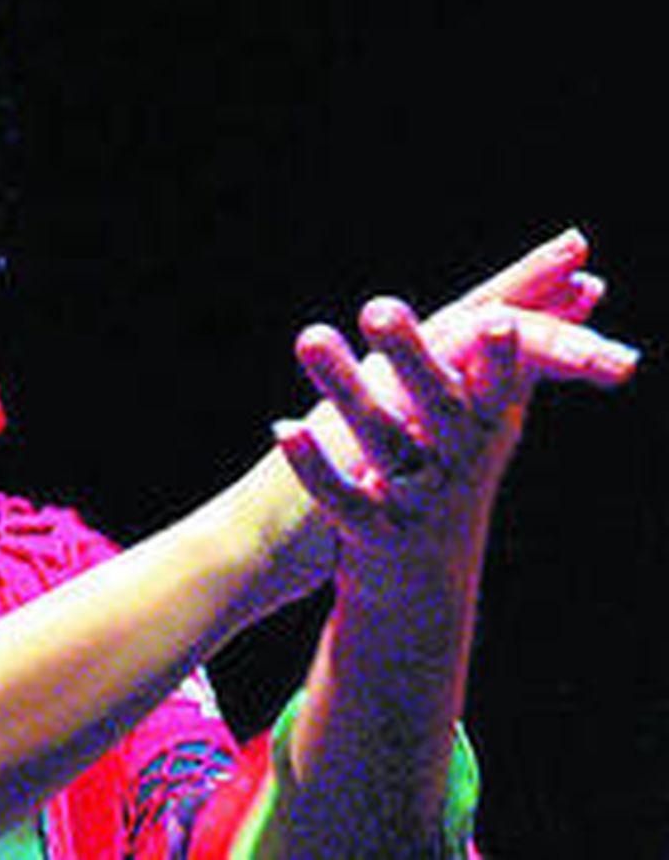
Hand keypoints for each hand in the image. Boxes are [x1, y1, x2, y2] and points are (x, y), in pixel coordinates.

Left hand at [272, 230, 638, 586]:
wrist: (423, 586)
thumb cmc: (453, 475)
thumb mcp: (489, 418)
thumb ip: (515, 352)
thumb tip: (587, 282)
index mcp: (485, 429)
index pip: (497, 385)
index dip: (500, 358)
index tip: (495, 320)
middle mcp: (459, 463)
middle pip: (439, 408)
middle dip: (413, 357)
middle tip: (380, 307)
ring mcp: (417, 500)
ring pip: (384, 444)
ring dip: (346, 389)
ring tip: (310, 334)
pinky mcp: (374, 534)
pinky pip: (343, 499)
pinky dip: (312, 464)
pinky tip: (282, 425)